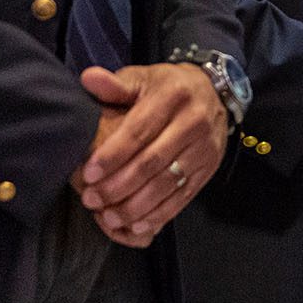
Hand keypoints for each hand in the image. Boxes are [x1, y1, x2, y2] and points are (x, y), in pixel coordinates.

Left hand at [73, 63, 227, 247]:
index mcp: (174, 96)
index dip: (112, 155)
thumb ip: (115, 84)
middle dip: (118, 185)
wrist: (214, 92)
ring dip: (135, 206)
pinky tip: (136, 224)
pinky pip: (182, 196)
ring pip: (167, 184)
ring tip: (108, 217)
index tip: (88, 174)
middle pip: (152, 162)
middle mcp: (194, 122)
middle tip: (91, 200)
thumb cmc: (167, 88)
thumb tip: (88, 78)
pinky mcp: (208, 168)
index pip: (139, 130)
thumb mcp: (143, 78)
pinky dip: (159, 214)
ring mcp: (204, 148)